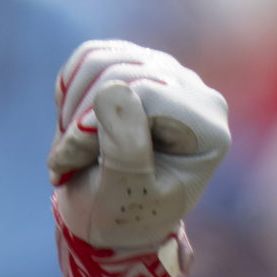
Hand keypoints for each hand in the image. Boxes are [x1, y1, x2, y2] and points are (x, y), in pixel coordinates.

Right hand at [48, 39, 229, 276]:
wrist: (113, 219)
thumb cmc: (126, 217)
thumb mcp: (127, 197)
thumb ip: (126, 150)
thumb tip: (113, 91)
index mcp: (207, 128)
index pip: (146, 93)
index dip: (101, 123)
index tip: (75, 161)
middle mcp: (195, 93)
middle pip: (124, 73)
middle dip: (83, 120)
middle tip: (70, 161)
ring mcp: (166, 74)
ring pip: (102, 61)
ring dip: (72, 110)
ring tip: (73, 149)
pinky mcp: (136, 65)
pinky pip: (91, 56)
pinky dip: (70, 92)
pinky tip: (75, 126)